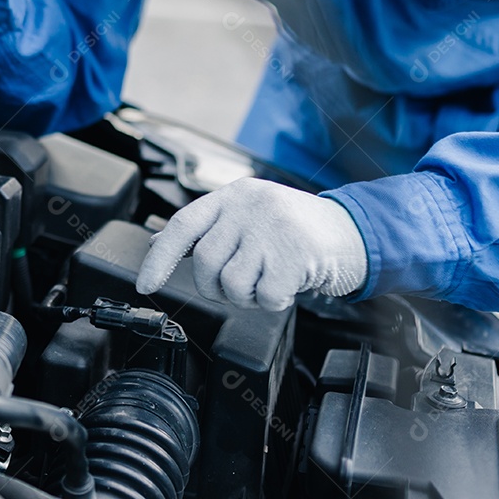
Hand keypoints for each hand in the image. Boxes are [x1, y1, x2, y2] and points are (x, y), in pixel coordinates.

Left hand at [135, 178, 367, 310]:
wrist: (354, 232)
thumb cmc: (293, 229)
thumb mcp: (246, 217)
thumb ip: (206, 229)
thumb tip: (160, 241)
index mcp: (232, 196)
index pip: (182, 225)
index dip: (158, 257)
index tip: (145, 285)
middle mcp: (248, 206)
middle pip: (204, 263)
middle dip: (216, 286)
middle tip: (240, 284)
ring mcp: (272, 228)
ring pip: (231, 284)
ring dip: (246, 297)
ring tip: (267, 280)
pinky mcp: (295, 254)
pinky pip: (265, 297)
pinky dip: (274, 302)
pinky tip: (287, 284)